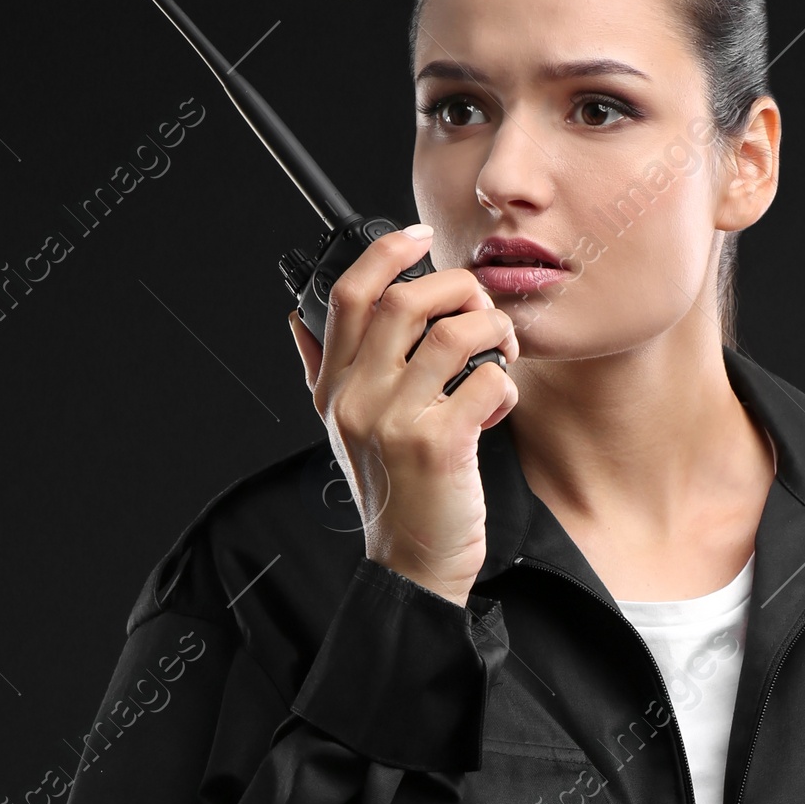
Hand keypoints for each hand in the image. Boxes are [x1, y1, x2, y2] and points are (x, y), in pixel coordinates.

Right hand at [288, 225, 519, 606]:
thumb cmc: (393, 495)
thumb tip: (299, 319)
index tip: (417, 238)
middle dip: (457, 289)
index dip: (386, 253)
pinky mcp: (439, 445)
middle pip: (405, 302)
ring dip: (493, 332)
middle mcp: (358, 400)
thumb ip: (321, 372)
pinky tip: (498, 404)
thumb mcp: (341, 431)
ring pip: (454, 334)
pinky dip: (505, 385)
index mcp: (334, 389)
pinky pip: (485, 381)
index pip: (350, 296)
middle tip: (480, 309)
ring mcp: (395, 421)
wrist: (411, 565)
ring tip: (500, 352)